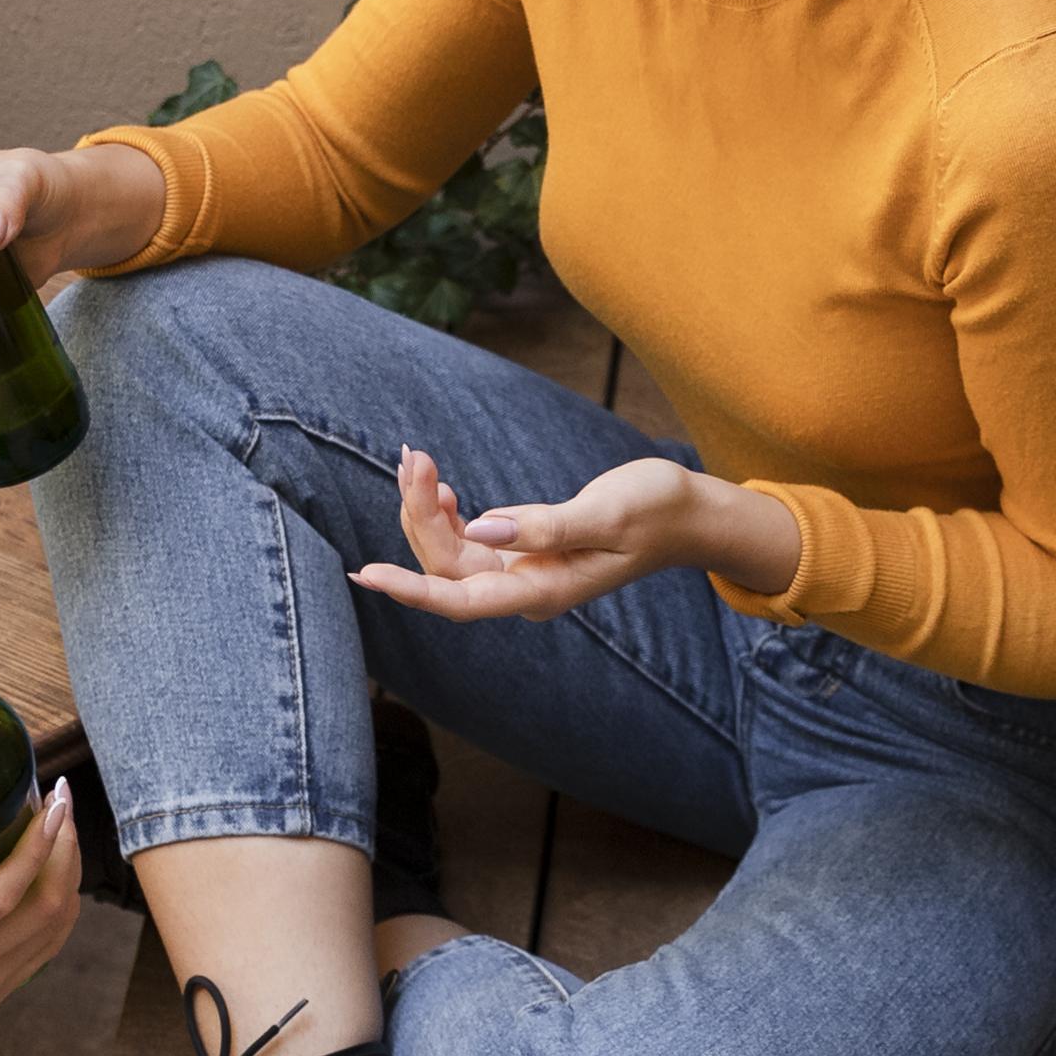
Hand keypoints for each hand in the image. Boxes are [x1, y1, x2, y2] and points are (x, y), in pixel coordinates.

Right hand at [0, 783, 84, 1042]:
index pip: (2, 896)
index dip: (37, 848)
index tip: (50, 805)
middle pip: (44, 911)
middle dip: (64, 850)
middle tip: (59, 805)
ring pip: (53, 932)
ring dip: (67, 879)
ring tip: (60, 832)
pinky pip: (43, 952)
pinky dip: (58, 912)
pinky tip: (53, 877)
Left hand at [351, 447, 801, 625]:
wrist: (689, 516)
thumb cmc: (656, 510)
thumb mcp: (605, 512)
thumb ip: (543, 525)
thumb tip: (483, 528)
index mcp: (543, 589)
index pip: (460, 599)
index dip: (410, 588)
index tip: (365, 574)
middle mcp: (525, 589)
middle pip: (447, 566)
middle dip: (419, 514)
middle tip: (413, 456)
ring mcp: (523, 573)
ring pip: (452, 551)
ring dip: (428, 508)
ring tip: (418, 458)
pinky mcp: (525, 553)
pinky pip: (469, 541)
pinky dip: (448, 511)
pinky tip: (443, 486)